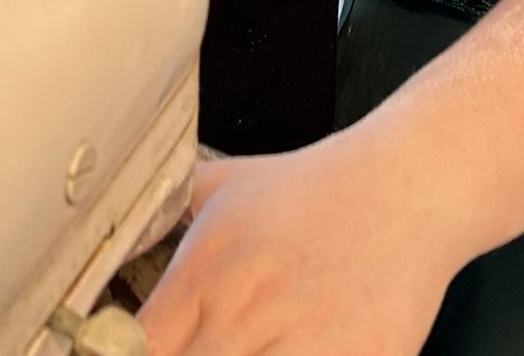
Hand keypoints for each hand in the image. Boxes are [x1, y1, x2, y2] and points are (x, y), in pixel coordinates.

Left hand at [137, 133, 456, 355]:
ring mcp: (305, 344)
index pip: (132, 352)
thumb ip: (163, 214)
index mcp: (206, 271)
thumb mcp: (227, 184)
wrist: (409, 184)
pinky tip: (301, 351)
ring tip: (257, 350)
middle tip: (217, 348)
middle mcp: (247, 310)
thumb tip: (114, 233)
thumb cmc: (320, 187)